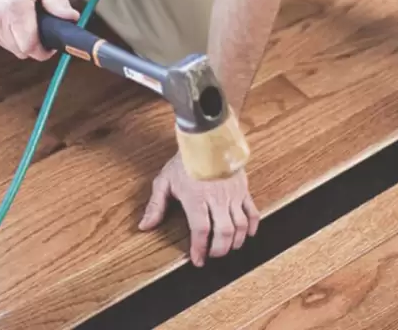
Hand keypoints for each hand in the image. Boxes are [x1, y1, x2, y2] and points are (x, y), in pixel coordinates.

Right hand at [0, 0, 77, 60]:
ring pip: (9, 47)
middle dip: (33, 44)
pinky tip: (5, 15)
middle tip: (39, 28)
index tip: (51, 45)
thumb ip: (56, 1)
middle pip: (21, 51)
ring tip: (21, 17)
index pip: (31, 47)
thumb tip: (72, 18)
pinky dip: (5, 33)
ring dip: (18, 39)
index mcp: (16, 8)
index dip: (44, 50)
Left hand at [139, 152, 260, 265]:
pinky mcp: (243, 189)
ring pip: (240, 226)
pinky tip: (247, 234)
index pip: (201, 230)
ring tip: (228, 248)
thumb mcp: (164, 181)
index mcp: (196, 198)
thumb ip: (155, 206)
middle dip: (219, 250)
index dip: (200, 249)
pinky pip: (253, 212)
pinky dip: (252, 227)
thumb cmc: (185, 159)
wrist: (207, 137)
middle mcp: (217, 198)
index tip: (198, 260)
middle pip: (224, 232)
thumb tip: (145, 226)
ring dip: (235, 242)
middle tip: (213, 255)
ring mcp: (233, 194)